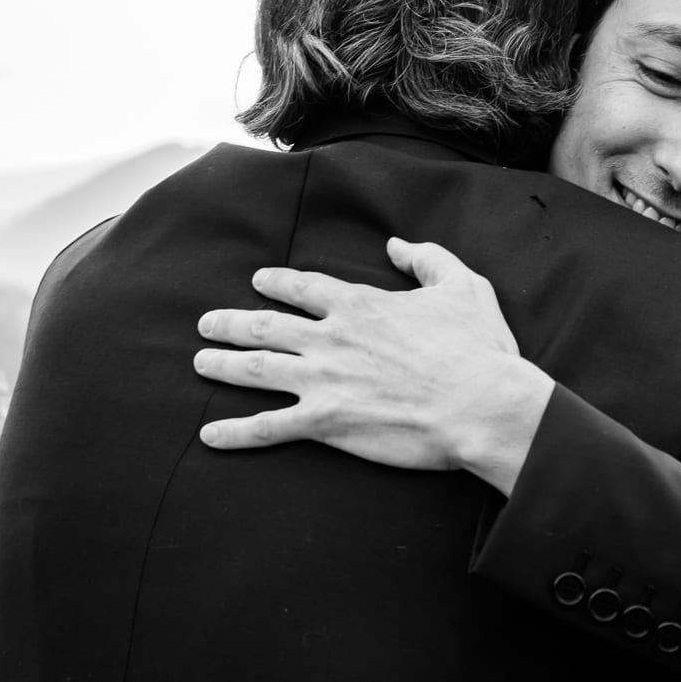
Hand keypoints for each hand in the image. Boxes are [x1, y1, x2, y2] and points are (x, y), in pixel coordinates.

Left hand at [193, 237, 554, 494]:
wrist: (481, 405)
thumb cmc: (477, 349)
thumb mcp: (463, 285)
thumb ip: (427, 259)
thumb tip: (397, 246)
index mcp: (360, 304)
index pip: (304, 287)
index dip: (277, 282)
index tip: (260, 280)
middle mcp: (331, 338)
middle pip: (264, 325)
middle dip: (230, 322)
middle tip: (207, 322)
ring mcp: (323, 381)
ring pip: (255, 369)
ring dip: (222, 364)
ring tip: (199, 362)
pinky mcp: (326, 422)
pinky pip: (268, 427)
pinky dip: (235, 433)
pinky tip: (208, 435)